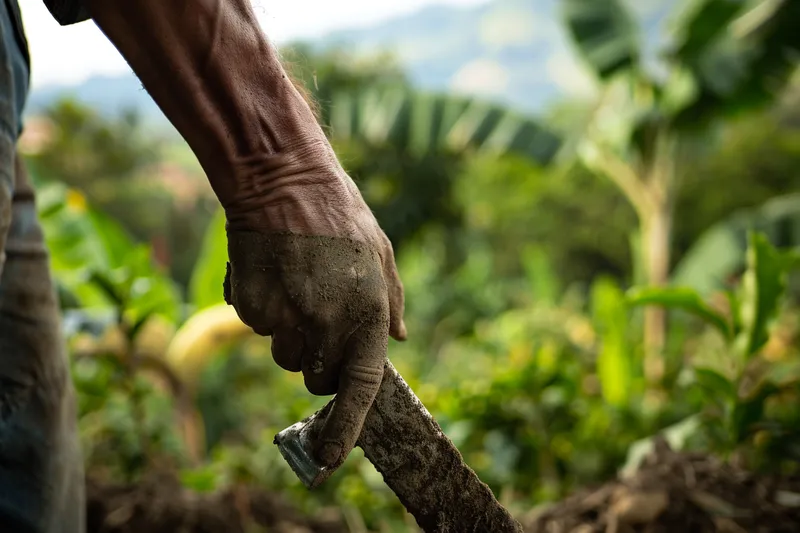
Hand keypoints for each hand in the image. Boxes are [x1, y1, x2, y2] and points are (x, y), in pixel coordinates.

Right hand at [222, 141, 405, 467]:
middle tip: (318, 312)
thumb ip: (390, 302)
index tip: (333, 459)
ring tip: (297, 282)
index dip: (347, 428)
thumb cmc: (339, 214)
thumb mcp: (382, 253)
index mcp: (365, 315)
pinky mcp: (250, 308)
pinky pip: (258, 327)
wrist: (281, 180)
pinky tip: (275, 271)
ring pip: (283, 354)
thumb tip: (396, 339)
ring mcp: (284, 319)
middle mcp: (325, 326)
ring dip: (289, 332)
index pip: (359, 389)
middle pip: (314, 376)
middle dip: (317, 358)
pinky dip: (265, 309)